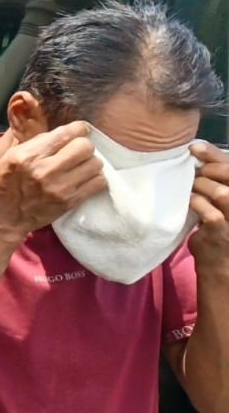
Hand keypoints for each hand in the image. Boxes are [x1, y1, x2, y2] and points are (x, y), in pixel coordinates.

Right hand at [0, 121, 105, 236]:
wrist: (3, 218)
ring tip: (79, 166)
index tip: (79, 130)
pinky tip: (83, 178)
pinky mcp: (70, 202)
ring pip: (95, 164)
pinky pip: (98, 183)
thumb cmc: (4, 184)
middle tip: (76, 151)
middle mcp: (45, 170)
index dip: (78, 129)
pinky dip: (94, 178)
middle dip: (83, 146)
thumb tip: (64, 133)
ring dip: (89, 162)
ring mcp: (59, 188)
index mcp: (28, 156)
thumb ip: (36, 142)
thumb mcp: (10, 156)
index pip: (66, 134)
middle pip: (85, 147)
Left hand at [189, 141, 228, 266]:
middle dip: (208, 169)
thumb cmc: (218, 227)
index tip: (194, 147)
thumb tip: (196, 152)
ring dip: (201, 186)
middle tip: (194, 173)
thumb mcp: (221, 202)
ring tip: (191, 188)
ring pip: (221, 192)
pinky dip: (196, 203)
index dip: (214, 154)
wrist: (221, 265)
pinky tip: (189, 202)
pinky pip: (210, 213)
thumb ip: (215, 181)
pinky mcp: (223, 234)